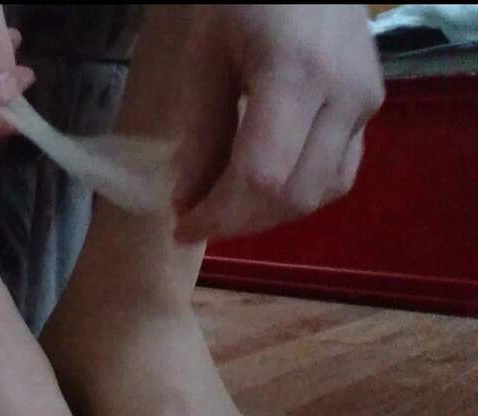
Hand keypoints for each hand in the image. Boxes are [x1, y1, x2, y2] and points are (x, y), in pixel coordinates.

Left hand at [171, 5, 384, 242]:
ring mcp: (366, 100)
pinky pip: (339, 169)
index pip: (260, 177)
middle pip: (295, 195)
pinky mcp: (371, 102)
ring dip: (270, 213)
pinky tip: (263, 187)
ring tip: (226, 208)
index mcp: (298, 75)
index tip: (180, 225)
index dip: (218, 214)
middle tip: (196, 220)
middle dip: (240, 222)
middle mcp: (345, 95)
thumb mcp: (204, 54)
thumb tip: (187, 200)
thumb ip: (201, 130)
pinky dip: (299, 191)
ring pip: (323, 191)